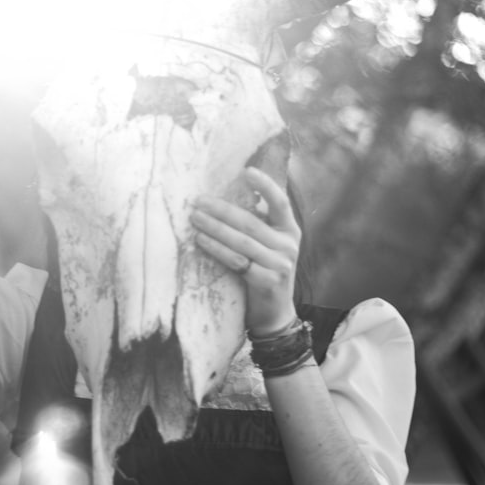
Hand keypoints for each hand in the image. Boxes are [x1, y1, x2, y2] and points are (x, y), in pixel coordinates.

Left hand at [190, 167, 300, 336]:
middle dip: (221, 210)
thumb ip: (256, 223)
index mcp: (290, 229)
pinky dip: (216, 250)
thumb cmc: (264, 270)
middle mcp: (288, 245)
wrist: (274, 312)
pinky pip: (237, 262)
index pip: (280, 202)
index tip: (247, 171)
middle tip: (197, 201)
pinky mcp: (268, 282)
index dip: (266, 185)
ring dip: (214, 228)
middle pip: (250, 222)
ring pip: (241, 242)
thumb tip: (224, 197)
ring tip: (194, 219)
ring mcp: (280, 265)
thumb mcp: (268, 244)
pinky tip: (200, 241)